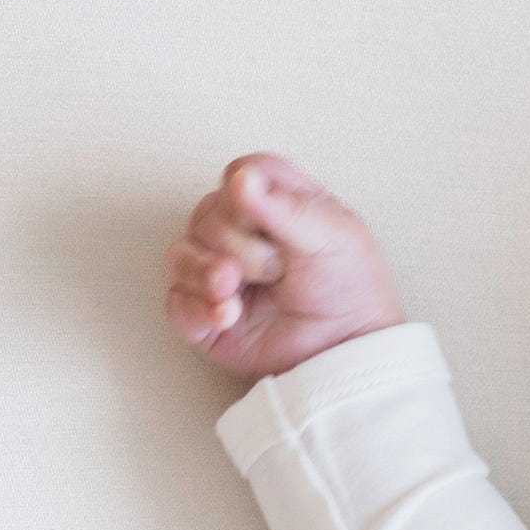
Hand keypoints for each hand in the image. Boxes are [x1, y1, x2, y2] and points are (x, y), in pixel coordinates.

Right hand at [163, 153, 402, 381]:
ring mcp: (219, 274)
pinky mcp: (207, 315)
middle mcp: (240, 233)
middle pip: (206, 215)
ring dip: (210, 273)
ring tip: (237, 291)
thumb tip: (241, 178)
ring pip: (182, 255)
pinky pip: (178, 303)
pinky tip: (229, 315)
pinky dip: (199, 309)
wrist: (349, 354)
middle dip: (242, 247)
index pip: (239, 175)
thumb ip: (284, 205)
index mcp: (274, 202)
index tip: (281, 223)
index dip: (249, 196)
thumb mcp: (332, 237)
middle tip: (281, 272)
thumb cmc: (351, 292)